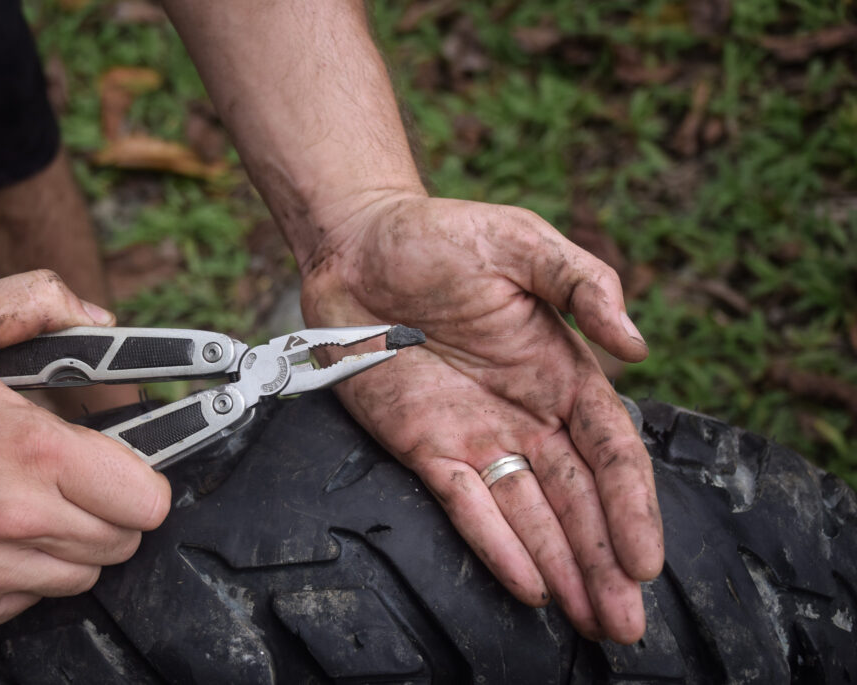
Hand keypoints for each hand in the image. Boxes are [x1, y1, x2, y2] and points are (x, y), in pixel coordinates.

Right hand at [0, 270, 170, 629]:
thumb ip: (37, 303)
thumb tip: (96, 320)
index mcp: (35, 453)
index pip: (147, 498)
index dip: (145, 479)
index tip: (128, 466)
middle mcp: (19, 519)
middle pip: (123, 539)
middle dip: (114, 508)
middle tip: (82, 480)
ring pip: (83, 575)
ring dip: (76, 543)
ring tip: (40, 505)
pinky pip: (32, 599)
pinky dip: (29, 572)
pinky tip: (2, 536)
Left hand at [301, 194, 662, 643]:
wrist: (356, 245)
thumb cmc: (442, 237)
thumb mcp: (523, 243)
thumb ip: (585, 285)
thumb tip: (638, 346)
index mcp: (561, 372)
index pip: (610, 452)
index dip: (631, 506)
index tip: (647, 560)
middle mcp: (526, 415)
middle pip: (576, 500)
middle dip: (605, 561)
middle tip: (628, 624)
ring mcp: (475, 435)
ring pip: (528, 515)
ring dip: (561, 569)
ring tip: (592, 622)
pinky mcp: (424, 446)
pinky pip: (465, 504)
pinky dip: (495, 545)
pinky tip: (527, 585)